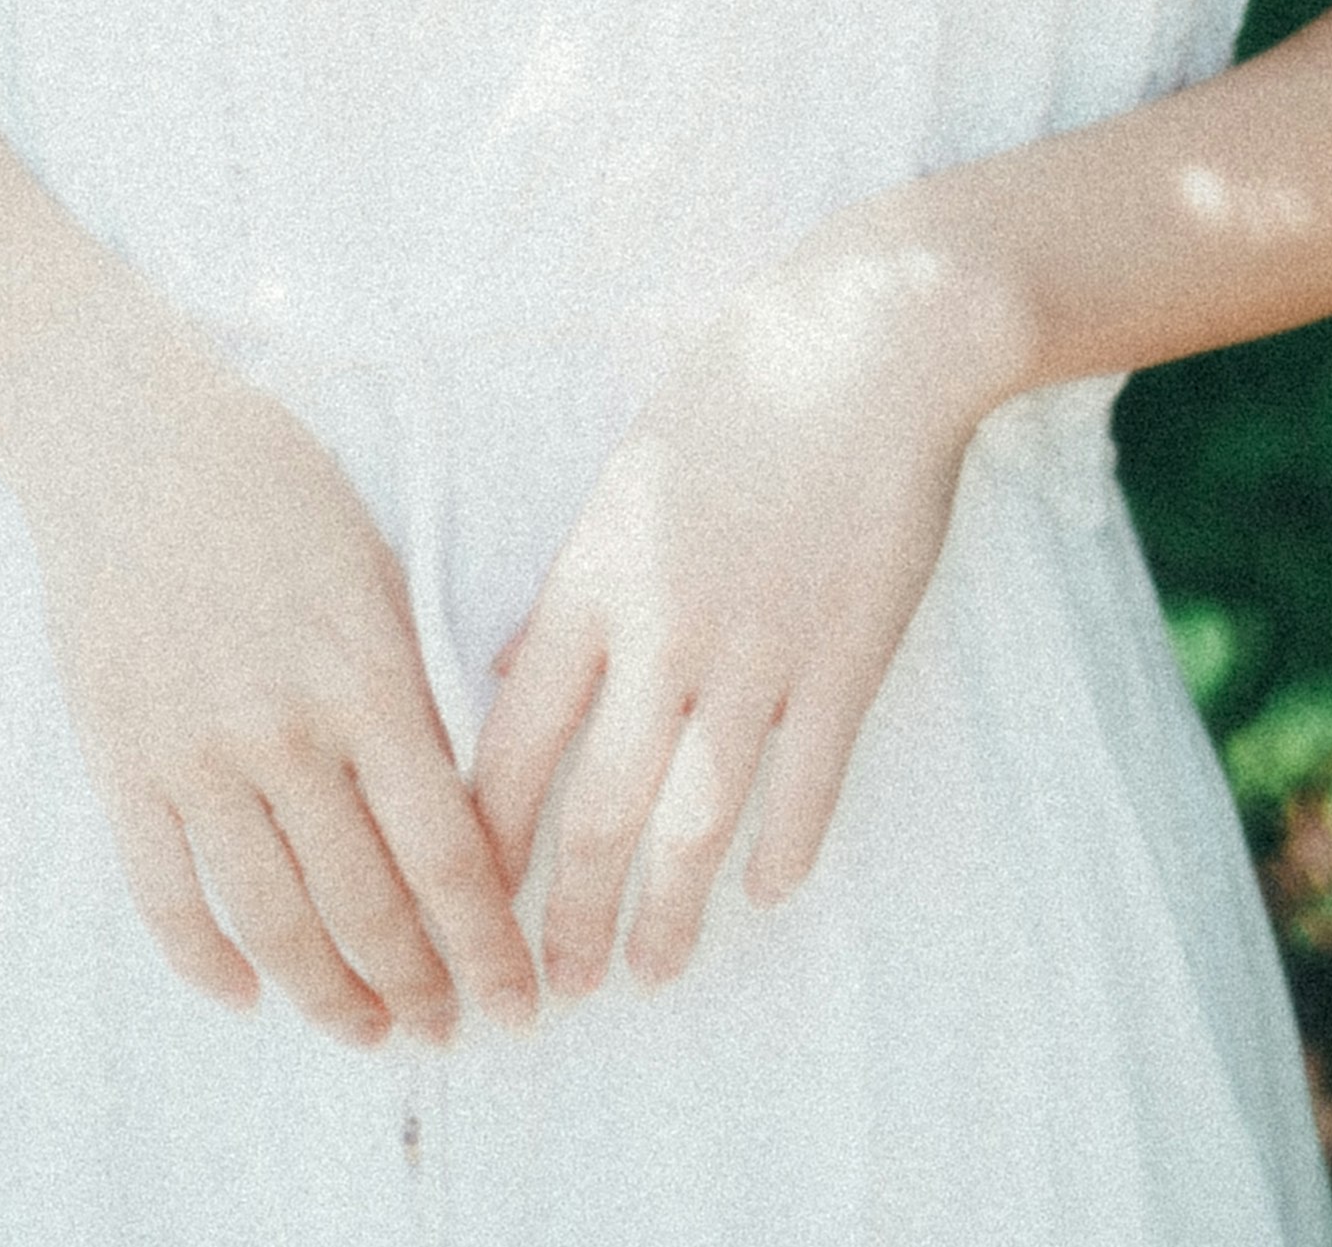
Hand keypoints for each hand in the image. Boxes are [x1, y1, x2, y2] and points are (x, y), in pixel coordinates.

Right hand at [0, 271, 540, 1049]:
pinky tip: (247, 995)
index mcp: (364, 676)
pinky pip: (166, 899)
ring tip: (369, 1028)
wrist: (130, 439)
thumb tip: (452, 818)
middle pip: (366, 905)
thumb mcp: (376, 574)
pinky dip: (209, 964)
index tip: (518, 1000)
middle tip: (451, 1028)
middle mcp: (283, 731)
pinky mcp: (119, 763)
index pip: (445, 852)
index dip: (487, 945)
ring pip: (272, 923)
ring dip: (329, 995)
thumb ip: (409, 696)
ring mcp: (194, 755)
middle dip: (421, 986)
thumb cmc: (275, 488)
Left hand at [469, 228, 1006, 998]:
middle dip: (565, 915)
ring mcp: (759, 651)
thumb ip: (570, 582)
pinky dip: (781, 848)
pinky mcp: (845, 657)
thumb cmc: (739, 392)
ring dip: (667, 911)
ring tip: (650, 973)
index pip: (514, 741)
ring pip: (696, 820)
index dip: (485, 840)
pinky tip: (762, 892)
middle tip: (552, 989)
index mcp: (596, 578)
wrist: (869, 341)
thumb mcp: (626, 476)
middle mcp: (664, 629)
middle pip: (597, 807)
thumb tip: (510, 665)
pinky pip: (805, 783)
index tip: (462, 908)